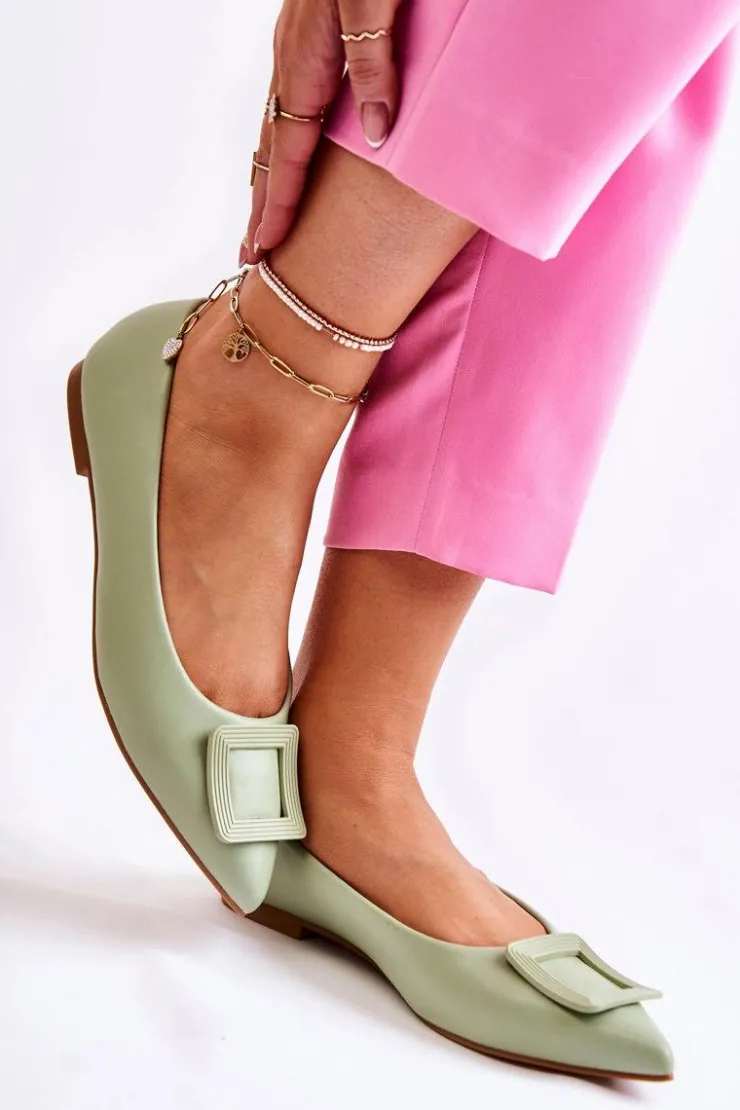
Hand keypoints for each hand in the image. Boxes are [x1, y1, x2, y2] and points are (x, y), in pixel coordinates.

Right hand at [241, 0, 402, 264]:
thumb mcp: (371, 3)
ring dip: (268, 177)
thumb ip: (372, 64)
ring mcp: (295, 47)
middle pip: (270, 149)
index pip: (287, 150)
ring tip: (263, 218)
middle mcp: (291, 60)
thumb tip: (377, 135)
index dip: (279, 202)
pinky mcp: (308, 34)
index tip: (267, 245)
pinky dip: (283, 143)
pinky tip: (290, 153)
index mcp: (304, 61)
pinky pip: (289, 105)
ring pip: (275, 128)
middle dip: (261, 205)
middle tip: (250, 255)